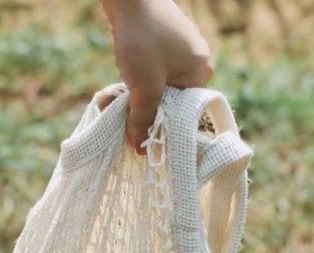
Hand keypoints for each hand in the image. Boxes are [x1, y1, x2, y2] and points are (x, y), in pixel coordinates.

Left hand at [101, 0, 212, 152]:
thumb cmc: (142, 41)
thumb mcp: (144, 88)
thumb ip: (143, 120)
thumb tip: (140, 151)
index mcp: (200, 74)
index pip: (183, 115)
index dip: (162, 131)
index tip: (141, 144)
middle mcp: (194, 65)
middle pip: (168, 105)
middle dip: (143, 117)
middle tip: (123, 128)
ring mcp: (178, 55)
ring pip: (155, 93)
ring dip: (134, 104)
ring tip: (114, 109)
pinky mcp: (161, 48)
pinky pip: (149, 79)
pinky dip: (133, 88)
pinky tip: (116, 94)